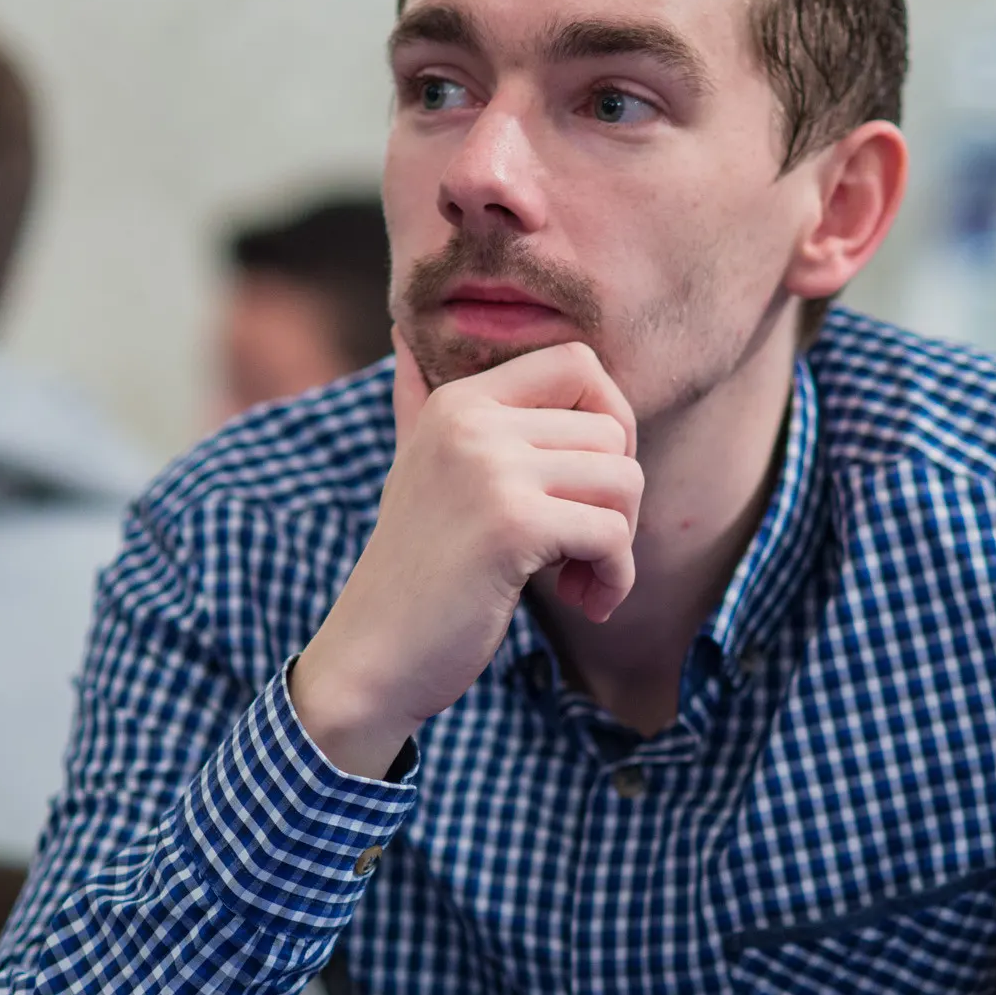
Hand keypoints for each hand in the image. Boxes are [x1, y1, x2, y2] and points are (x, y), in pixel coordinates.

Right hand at [290, 334, 641, 777]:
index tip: (591, 483)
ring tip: (580, 580)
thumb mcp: (412, 470)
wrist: (372, 657)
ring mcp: (491, 470)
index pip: (579, 363)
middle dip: (619, 499)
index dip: (612, 420)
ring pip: (623, 480)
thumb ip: (416, 404)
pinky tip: (585, 603)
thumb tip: (403, 337)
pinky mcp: (512, 526)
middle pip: (613, 430)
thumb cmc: (411, 571)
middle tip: (584, 551)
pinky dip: (615, 577)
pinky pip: (612, 534)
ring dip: (620, 543)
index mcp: (458, 401)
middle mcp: (472, 422)